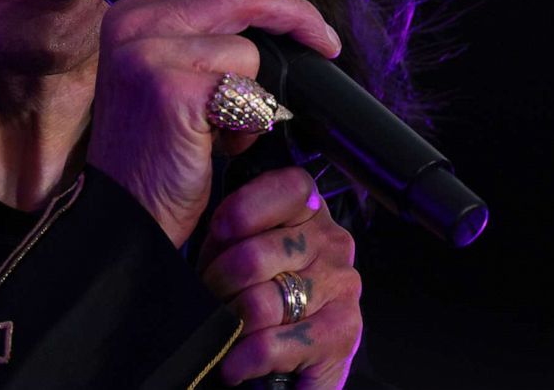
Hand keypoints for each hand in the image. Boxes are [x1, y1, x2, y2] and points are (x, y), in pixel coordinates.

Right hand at [85, 0, 340, 246]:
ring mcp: (147, 54)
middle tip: (324, 42)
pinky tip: (219, 143)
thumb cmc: (156, 147)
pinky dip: (251, 122)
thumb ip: (197, 29)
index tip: (298, 15)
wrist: (127, 210)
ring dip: (261, 93)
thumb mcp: (163, 70)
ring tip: (229, 126)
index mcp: (130, 12)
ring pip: (249, 48)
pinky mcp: (171, 90)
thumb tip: (267, 1)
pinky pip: (248, 89)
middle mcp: (131, 23)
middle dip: (294, 13)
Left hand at [199, 167, 362, 387]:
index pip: (291, 188)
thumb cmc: (249, 285)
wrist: (282, 352)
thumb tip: (222, 227)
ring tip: (222, 327)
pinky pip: (273, 345)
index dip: (247, 208)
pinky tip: (234, 364)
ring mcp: (342, 287)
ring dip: (228, 323)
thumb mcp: (233, 244)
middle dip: (218, 283)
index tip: (220, 230)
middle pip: (255, 257)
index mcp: (309, 211)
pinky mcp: (343, 333)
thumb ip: (232, 226)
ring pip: (261, 303)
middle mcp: (333, 243)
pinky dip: (244, 359)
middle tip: (210, 296)